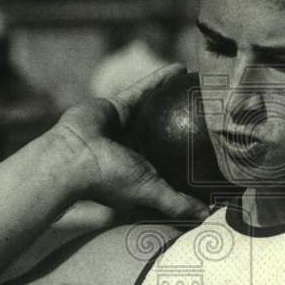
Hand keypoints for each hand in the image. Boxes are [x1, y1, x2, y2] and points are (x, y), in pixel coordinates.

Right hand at [49, 63, 210, 220]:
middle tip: (211, 110)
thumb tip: (207, 215)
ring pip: (156, 108)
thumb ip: (177, 203)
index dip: (190, 154)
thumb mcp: (150, 191)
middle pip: (167, 131)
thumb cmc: (108, 180)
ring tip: (198, 85)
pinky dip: (160, 79)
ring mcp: (124, 126)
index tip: (214, 145)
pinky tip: (180, 69)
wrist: (71, 160)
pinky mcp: (116, 105)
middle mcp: (134, 148)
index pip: (172, 161)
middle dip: (186, 121)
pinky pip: (142, 89)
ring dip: (175, 95)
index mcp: (141, 170)